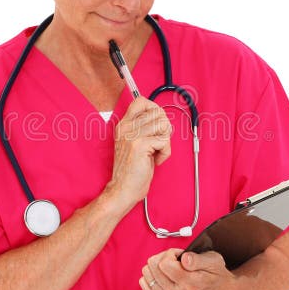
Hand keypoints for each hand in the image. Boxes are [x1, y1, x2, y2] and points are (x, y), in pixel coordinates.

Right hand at [105, 97, 171, 211]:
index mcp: (124, 124)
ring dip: (165, 141)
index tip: (156, 127)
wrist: (123, 188)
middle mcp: (126, 127)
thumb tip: (161, 116)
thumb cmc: (132, 169)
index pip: (142, 101)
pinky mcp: (139, 145)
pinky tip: (155, 160)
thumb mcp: (134, 143)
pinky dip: (165, 152)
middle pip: (158, 112)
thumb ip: (143, 128)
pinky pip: (165, 141)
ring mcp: (132, 135)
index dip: (155, 110)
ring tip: (156, 151)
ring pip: (164, 125)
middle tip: (158, 143)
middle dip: (164, 128)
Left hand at [138, 248, 235, 289]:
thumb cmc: (214, 273)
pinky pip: (144, 283)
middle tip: (176, 260)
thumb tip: (184, 259)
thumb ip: (197, 259)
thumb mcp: (213, 260)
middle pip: (153, 266)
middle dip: (163, 257)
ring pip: (146, 273)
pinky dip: (152, 276)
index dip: (171, 253)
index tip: (180, 255)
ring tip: (172, 268)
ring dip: (158, 266)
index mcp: (190, 284)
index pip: (164, 263)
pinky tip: (165, 276)